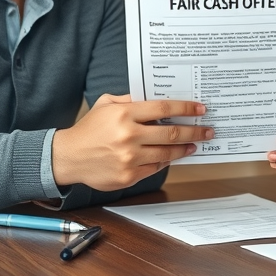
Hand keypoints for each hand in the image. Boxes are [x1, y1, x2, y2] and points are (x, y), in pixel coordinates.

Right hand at [52, 94, 213, 190]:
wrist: (69, 157)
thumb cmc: (88, 129)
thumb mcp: (105, 104)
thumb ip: (130, 100)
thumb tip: (156, 100)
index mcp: (124, 114)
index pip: (163, 108)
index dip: (185, 108)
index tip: (200, 109)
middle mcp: (129, 136)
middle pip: (171, 133)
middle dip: (194, 131)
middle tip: (207, 130)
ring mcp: (129, 158)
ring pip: (167, 153)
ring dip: (184, 149)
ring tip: (194, 144)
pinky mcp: (128, 176)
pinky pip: (155, 168)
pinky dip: (166, 162)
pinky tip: (172, 157)